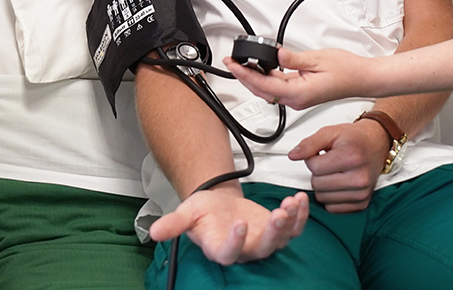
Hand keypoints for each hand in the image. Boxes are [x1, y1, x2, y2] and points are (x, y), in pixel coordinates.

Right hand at [147, 185, 308, 264]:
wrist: (219, 205)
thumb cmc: (204, 212)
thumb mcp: (186, 213)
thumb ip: (173, 223)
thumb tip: (153, 231)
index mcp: (220, 247)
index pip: (229, 253)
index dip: (235, 242)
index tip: (239, 224)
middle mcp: (244, 249)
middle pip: (262, 248)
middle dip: (273, 233)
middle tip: (278, 214)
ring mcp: (263, 240)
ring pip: (281, 239)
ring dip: (290, 222)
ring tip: (291, 203)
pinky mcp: (276, 229)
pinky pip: (293, 227)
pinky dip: (299, 215)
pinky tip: (300, 199)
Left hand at [226, 47, 372, 109]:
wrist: (362, 78)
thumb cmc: (347, 70)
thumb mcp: (317, 59)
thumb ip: (292, 59)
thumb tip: (275, 56)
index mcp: (299, 93)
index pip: (264, 85)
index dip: (245, 75)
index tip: (234, 65)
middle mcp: (296, 100)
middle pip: (262, 91)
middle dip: (244, 77)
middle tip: (231, 63)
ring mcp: (298, 99)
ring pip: (269, 91)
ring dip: (253, 78)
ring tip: (241, 65)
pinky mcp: (301, 94)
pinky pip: (278, 88)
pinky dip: (266, 79)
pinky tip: (261, 69)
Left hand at [288, 120, 387, 211]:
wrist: (376, 144)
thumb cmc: (354, 138)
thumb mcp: (330, 132)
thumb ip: (309, 143)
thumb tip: (293, 155)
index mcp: (351, 157)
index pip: (314, 167)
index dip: (312, 159)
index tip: (321, 154)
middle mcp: (359, 177)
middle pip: (317, 184)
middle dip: (318, 173)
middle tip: (329, 163)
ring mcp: (362, 193)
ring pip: (323, 198)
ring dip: (323, 186)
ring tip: (335, 172)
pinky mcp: (362, 203)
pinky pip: (333, 208)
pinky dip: (331, 198)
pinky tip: (339, 184)